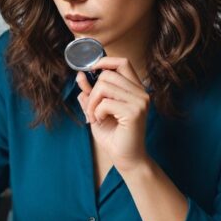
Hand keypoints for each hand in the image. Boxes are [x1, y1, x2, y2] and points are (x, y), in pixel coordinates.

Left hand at [77, 57, 150, 172]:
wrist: (126, 159)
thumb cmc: (114, 136)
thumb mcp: (97, 110)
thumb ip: (90, 93)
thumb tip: (79, 75)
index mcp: (135, 89)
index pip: (122, 62)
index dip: (104, 61)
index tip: (91, 70)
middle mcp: (141, 93)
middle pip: (108, 74)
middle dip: (92, 90)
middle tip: (91, 109)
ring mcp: (140, 102)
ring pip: (104, 86)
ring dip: (92, 103)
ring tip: (94, 116)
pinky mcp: (134, 112)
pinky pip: (105, 103)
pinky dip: (96, 112)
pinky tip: (100, 121)